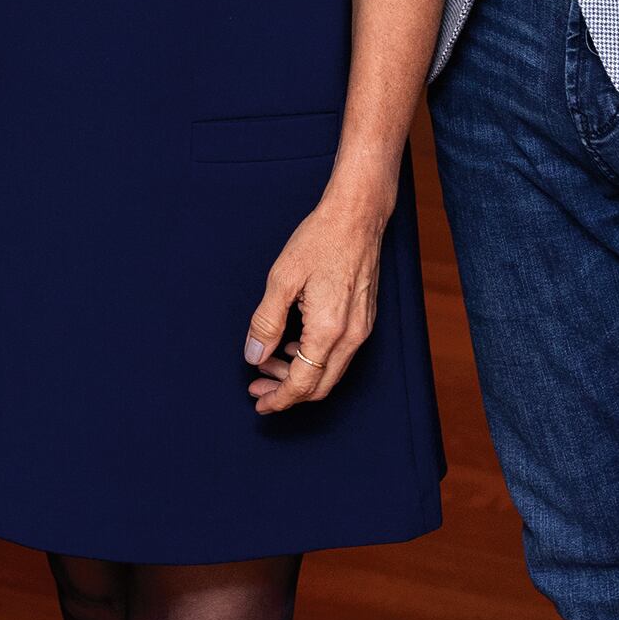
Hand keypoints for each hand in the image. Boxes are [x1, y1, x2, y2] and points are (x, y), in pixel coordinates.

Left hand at [244, 184, 386, 413]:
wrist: (357, 216)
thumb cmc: (320, 240)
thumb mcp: (282, 278)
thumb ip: (266, 322)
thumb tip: (254, 356)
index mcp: (329, 329)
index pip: (302, 383)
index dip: (279, 398)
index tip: (259, 403)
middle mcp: (351, 336)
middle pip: (319, 386)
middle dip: (287, 392)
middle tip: (258, 387)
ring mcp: (361, 329)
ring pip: (330, 371)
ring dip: (299, 374)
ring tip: (268, 361)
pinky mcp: (364, 319)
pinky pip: (338, 354)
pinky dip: (314, 358)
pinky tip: (292, 343)